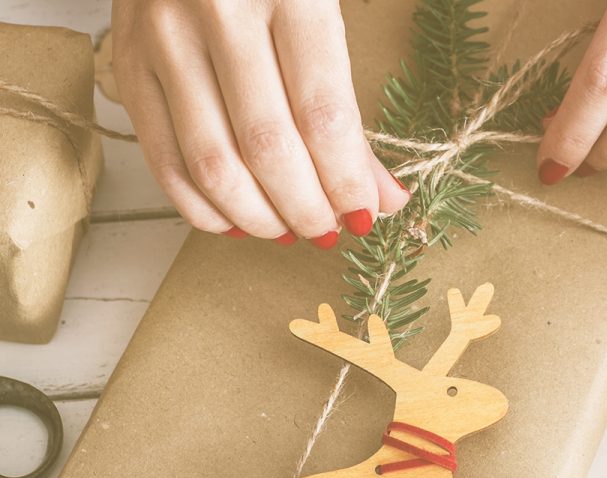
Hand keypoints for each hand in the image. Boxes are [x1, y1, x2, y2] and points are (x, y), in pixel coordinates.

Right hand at [111, 0, 409, 247]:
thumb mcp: (325, 9)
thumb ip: (351, 103)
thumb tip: (384, 195)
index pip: (322, 115)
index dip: (347, 180)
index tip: (366, 214)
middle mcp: (217, 12)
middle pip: (267, 148)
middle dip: (306, 208)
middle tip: (329, 230)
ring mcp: (163, 39)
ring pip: (212, 164)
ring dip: (257, 217)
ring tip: (289, 231)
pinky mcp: (127, 63)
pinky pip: (161, 159)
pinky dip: (202, 207)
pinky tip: (235, 222)